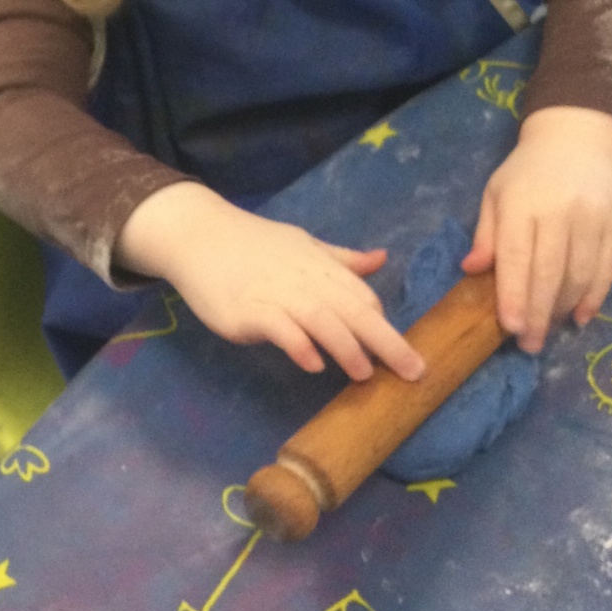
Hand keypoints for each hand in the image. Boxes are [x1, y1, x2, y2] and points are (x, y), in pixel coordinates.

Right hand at [115, 183, 423, 381]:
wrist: (197, 235)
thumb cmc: (252, 244)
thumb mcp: (302, 245)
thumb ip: (341, 260)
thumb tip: (381, 259)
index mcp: (320, 265)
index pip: (362, 296)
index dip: (382, 323)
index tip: (401, 353)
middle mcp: (304, 279)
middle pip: (353, 310)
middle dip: (386, 341)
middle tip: (414, 372)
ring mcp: (275, 294)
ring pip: (321, 320)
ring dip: (346, 347)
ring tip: (365, 374)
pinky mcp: (247, 311)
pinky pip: (279, 328)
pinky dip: (298, 345)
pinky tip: (312, 364)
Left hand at [461, 106, 611, 352]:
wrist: (578, 138)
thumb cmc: (526, 173)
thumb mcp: (495, 193)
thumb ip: (486, 234)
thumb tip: (471, 270)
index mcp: (522, 203)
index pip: (517, 257)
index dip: (513, 295)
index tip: (509, 328)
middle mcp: (560, 211)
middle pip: (550, 273)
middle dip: (538, 314)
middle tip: (529, 345)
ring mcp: (593, 217)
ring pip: (581, 275)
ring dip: (564, 309)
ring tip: (549, 329)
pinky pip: (607, 268)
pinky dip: (595, 297)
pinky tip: (581, 316)